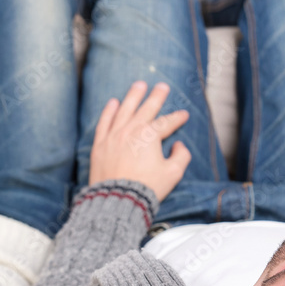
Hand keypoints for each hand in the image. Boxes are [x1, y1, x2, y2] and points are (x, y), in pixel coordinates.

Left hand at [88, 81, 191, 201]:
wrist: (119, 200)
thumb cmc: (147, 188)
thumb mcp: (173, 174)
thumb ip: (181, 156)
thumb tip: (178, 146)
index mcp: (149, 137)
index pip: (166, 123)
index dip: (177, 118)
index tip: (184, 115)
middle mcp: (131, 131)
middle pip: (145, 109)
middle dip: (156, 97)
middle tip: (162, 86)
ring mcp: (113, 136)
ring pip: (124, 110)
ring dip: (132, 96)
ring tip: (139, 85)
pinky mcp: (100, 145)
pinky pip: (104, 123)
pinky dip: (109, 111)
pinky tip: (113, 102)